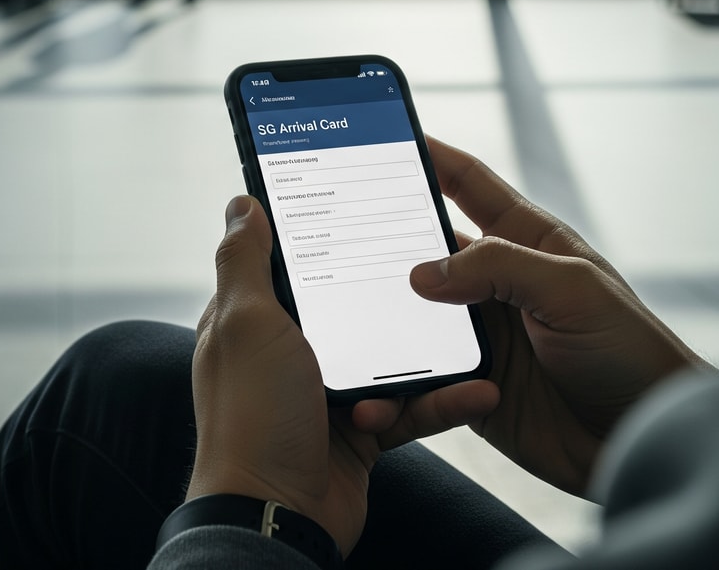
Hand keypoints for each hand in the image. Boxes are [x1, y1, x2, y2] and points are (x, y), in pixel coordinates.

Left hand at [187, 196, 499, 555]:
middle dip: (398, 296)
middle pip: (354, 306)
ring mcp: (327, 394)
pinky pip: (412, 408)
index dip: (330, 237)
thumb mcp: (245, 323)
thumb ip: (245, 262)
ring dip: (432, 356)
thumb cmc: (251, 417)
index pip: (295, 263)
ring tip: (473, 342)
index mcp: (256, 321)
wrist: (278, 515)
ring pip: (392, 358)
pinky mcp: (361, 432)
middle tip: (446, 271)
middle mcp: (290, 353)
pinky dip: (444, 402)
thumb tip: (241, 204)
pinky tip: (477, 391)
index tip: (375, 212)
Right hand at [356, 138, 709, 497]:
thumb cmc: (629, 353)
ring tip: (337, 303)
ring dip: (381, 310)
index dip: (430, 157)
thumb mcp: (571, 290)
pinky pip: (419, 374)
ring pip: (413, 311)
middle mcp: (499, 283)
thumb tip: (422, 271)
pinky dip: (394, 373)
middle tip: (336, 228)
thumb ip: (498, 268)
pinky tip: (373, 375)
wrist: (643, 440)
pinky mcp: (470, 385)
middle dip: (384, 237)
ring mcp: (484, 333)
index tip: (387, 134)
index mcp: (529, 242)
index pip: (469, 185)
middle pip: (427, 248)